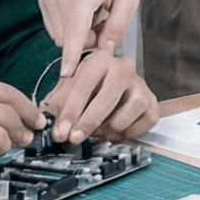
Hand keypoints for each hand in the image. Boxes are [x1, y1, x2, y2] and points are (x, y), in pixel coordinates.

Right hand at [39, 0, 139, 79]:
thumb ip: (118, 25)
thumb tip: (104, 50)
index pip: (76, 30)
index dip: (72, 54)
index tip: (66, 73)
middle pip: (69, 39)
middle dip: (87, 41)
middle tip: (104, 23)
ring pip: (60, 36)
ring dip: (78, 34)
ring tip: (95, 14)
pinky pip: (55, 27)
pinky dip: (70, 27)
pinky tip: (83, 11)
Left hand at [39, 50, 159, 143]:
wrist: (115, 85)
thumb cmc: (88, 88)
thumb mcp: (68, 89)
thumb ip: (56, 104)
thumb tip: (46, 123)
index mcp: (99, 60)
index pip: (83, 86)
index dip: (70, 112)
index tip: (60, 132)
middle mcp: (124, 68)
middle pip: (107, 99)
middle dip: (88, 122)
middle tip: (75, 138)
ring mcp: (141, 85)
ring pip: (127, 113)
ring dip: (110, 128)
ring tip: (99, 130)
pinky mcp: (153, 103)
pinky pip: (143, 124)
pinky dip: (128, 133)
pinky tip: (116, 130)